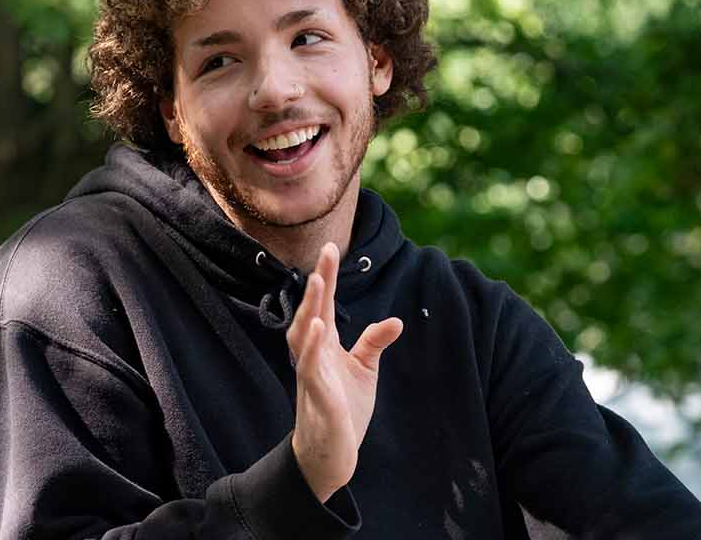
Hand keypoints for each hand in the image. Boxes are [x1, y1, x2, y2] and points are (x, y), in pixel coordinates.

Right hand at [287, 242, 403, 502]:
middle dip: (319, 282)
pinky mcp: (317, 394)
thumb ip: (374, 342)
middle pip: (312, 310)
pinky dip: (311, 345)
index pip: (325, 304)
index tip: (330, 248)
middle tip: (326, 251)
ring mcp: (311, 373)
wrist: (332, 452)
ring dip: (311, 307)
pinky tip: (317, 326)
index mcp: (324, 345)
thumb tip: (396, 320)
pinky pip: (309, 366)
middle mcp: (313, 353)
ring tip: (320, 281)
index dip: (328, 277)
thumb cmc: (344, 408)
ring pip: (304, 334)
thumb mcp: (365, 370)